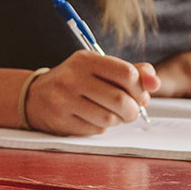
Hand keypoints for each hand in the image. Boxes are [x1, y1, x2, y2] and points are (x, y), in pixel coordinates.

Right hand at [23, 51, 156, 134]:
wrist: (35, 96)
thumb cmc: (76, 82)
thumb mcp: (99, 69)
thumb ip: (131, 73)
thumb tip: (155, 82)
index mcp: (85, 59)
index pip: (127, 73)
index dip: (140, 89)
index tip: (139, 95)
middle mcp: (72, 77)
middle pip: (120, 100)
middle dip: (132, 110)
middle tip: (129, 111)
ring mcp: (63, 99)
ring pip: (109, 118)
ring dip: (116, 121)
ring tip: (108, 114)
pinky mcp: (59, 119)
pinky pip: (94, 130)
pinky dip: (99, 128)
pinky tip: (90, 119)